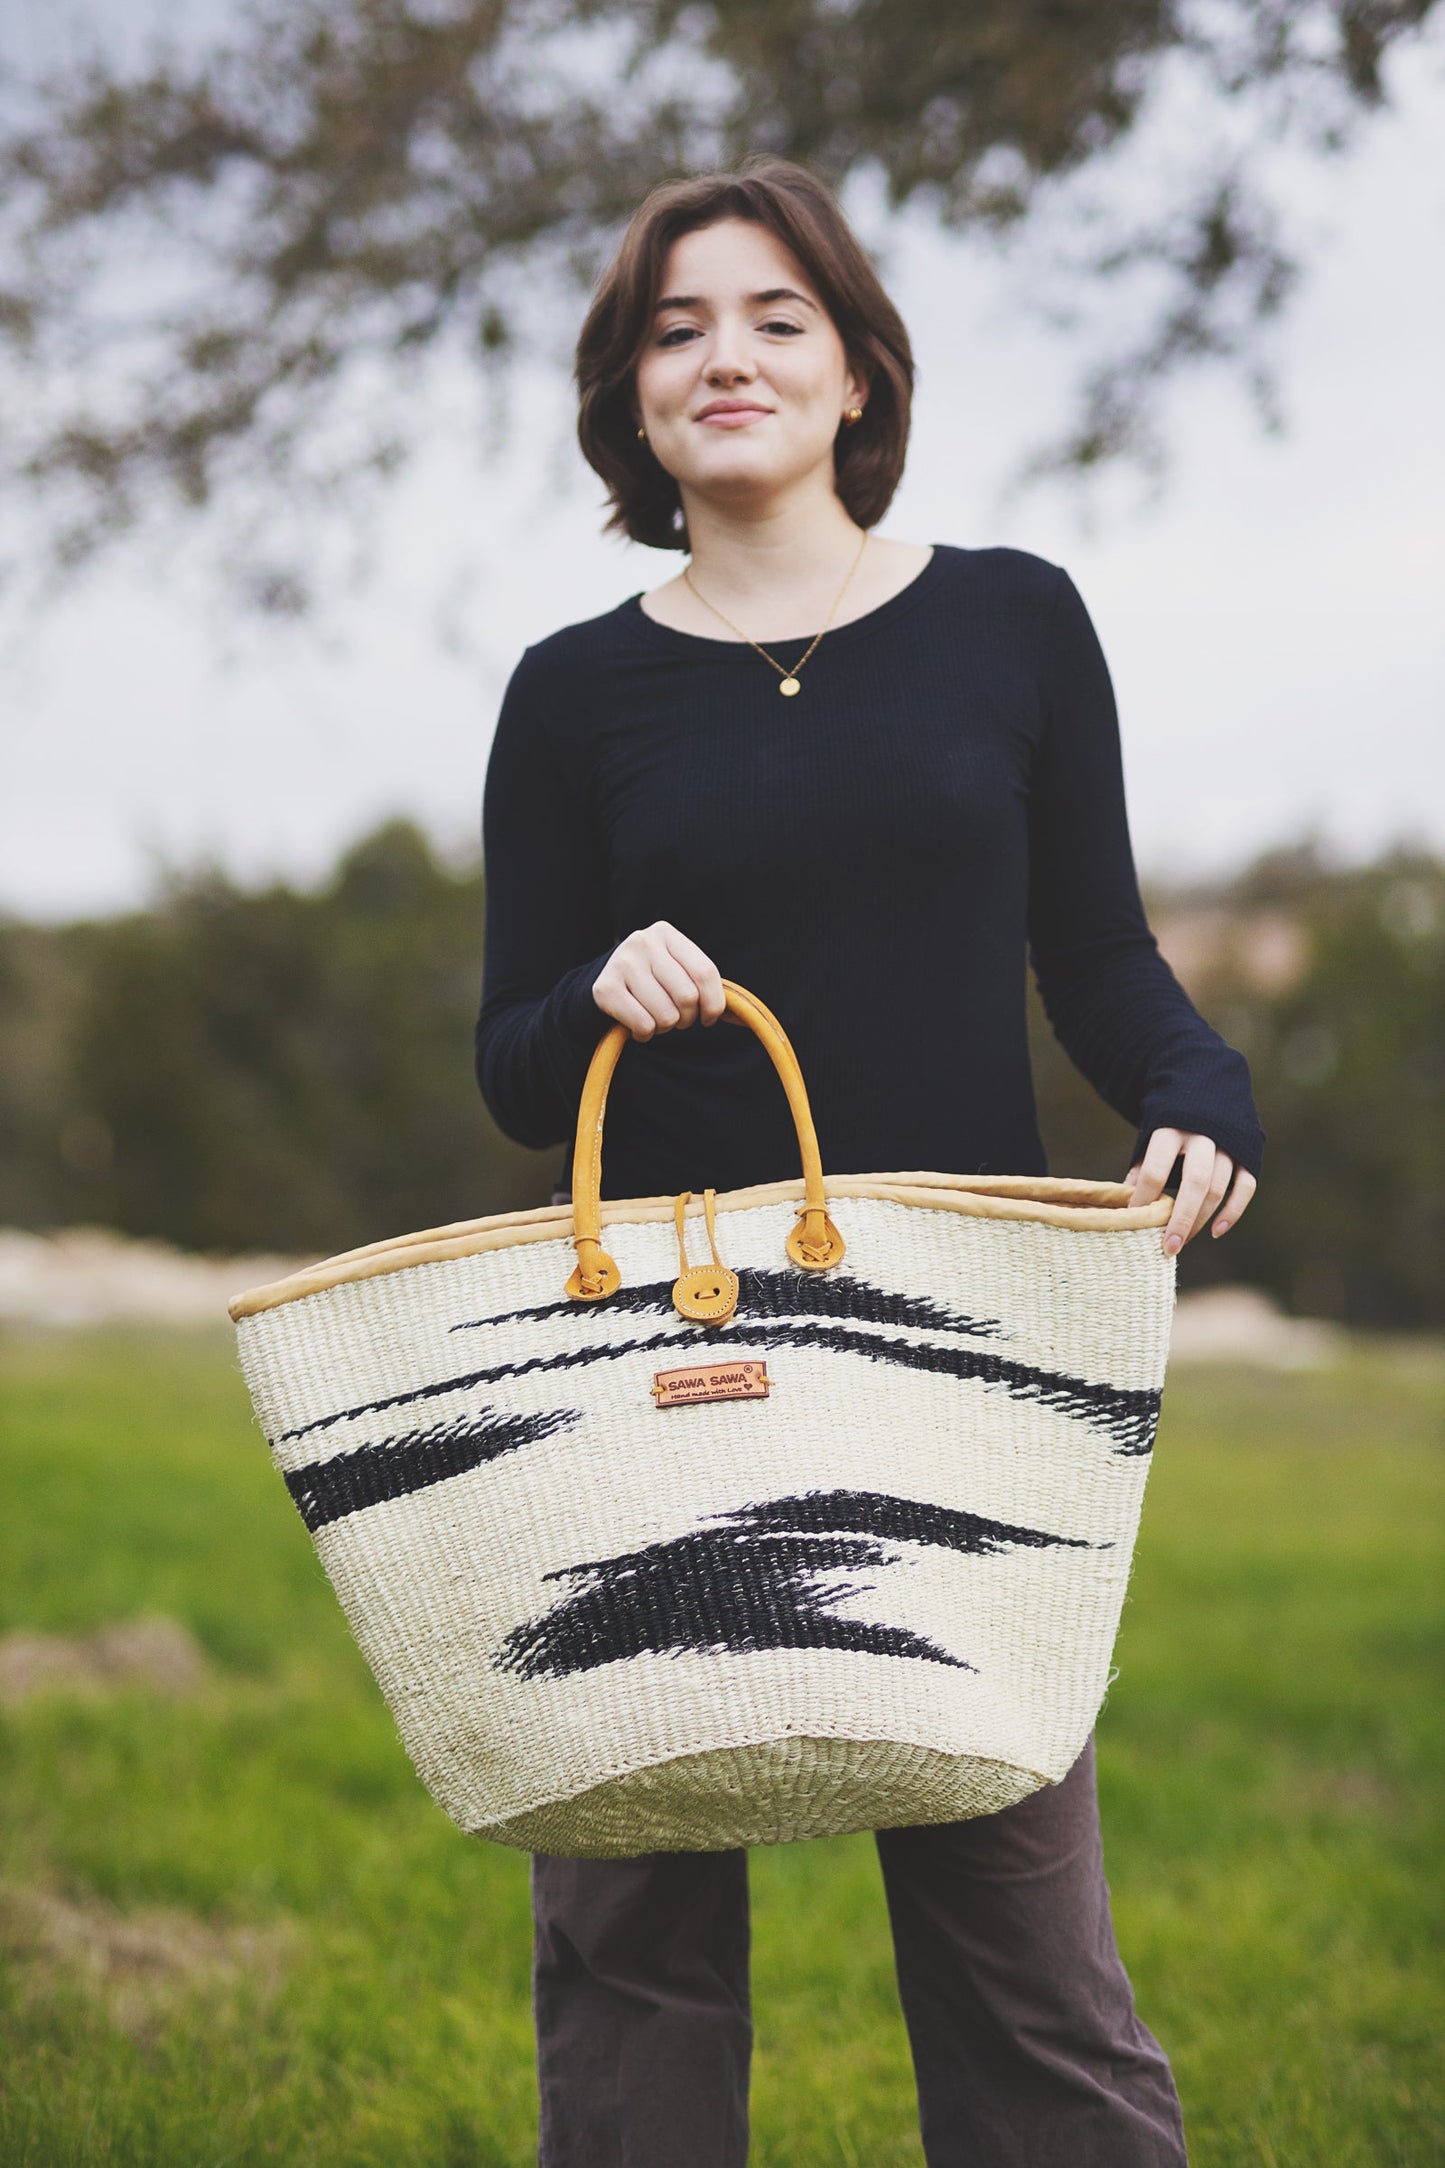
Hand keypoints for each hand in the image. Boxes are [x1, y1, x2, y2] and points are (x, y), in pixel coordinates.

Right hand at [591, 920, 730, 1040]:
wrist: (602, 984)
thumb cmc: (652, 981)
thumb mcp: (677, 971)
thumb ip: (706, 986)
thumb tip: (744, 1019)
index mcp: (666, 933)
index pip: (705, 972)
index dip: (713, 1004)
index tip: (708, 1018)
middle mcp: (642, 942)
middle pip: (687, 996)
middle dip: (686, 1018)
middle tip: (676, 1019)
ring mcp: (622, 963)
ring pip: (666, 1015)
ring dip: (665, 1028)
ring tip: (655, 1020)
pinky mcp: (605, 988)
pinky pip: (644, 1024)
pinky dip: (645, 1034)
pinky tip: (639, 1026)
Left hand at [1127, 1129, 1257, 1256]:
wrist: (1207, 1089)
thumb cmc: (1172, 1124)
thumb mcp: (1151, 1138)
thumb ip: (1142, 1169)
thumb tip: (1129, 1208)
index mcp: (1170, 1129)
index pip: (1156, 1169)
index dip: (1144, 1198)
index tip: (1134, 1219)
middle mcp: (1202, 1136)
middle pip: (1195, 1182)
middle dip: (1181, 1218)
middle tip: (1168, 1247)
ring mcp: (1228, 1144)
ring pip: (1218, 1188)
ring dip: (1201, 1219)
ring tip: (1183, 1241)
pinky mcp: (1248, 1153)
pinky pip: (1245, 1187)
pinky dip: (1233, 1212)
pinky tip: (1216, 1231)